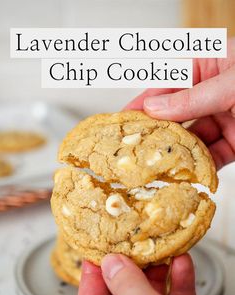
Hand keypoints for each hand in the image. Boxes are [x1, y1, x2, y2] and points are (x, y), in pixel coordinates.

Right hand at [125, 38, 234, 169]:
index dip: (145, 101)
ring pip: (193, 139)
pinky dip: (201, 167)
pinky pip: (213, 156)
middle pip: (177, 114)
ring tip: (158, 164)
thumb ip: (192, 98)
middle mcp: (214, 93)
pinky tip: (187, 173)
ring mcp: (224, 118)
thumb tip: (153, 107)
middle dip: (158, 131)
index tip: (125, 117)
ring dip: (177, 153)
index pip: (169, 83)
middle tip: (135, 146)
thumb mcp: (230, 84)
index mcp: (211, 65)